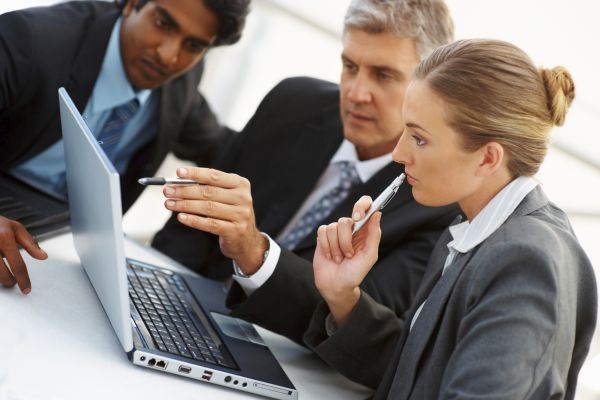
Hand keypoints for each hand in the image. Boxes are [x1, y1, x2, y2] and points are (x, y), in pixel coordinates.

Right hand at [0, 216, 47, 293]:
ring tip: (4, 275)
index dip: (23, 280)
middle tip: (12, 281)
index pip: (17, 264)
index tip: (26, 290)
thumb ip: (30, 244)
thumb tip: (43, 257)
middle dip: (9, 281)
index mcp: (4, 237)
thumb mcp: (15, 228)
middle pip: (2, 274)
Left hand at [163, 167, 267, 274]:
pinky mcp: (234, 230)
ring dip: (185, 205)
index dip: (195, 173)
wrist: (247, 240)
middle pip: (208, 192)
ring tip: (170, 204)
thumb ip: (208, 188)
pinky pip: (209, 224)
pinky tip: (181, 217)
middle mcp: (242, 198)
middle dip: (184, 190)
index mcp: (240, 184)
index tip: (178, 173)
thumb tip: (179, 183)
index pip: (214, 176)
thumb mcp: (226, 197)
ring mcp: (240, 214)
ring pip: (207, 208)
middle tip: (168, 191)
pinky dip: (193, 220)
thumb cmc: (231, 214)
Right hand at [313, 196, 381, 326]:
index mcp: (365, 230)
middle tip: (349, 255)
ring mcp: (336, 232)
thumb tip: (377, 213)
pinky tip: (329, 256)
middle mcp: (351, 228)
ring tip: (339, 258)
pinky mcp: (323, 236)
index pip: (365, 205)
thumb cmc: (355, 273)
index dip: (361, 205)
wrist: (336, 285)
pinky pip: (323, 231)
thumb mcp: (369, 256)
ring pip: (333, 227)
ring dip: (336, 247)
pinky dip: (326, 246)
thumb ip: (374, 235)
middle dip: (346, 241)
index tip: (357, 217)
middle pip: (346, 220)